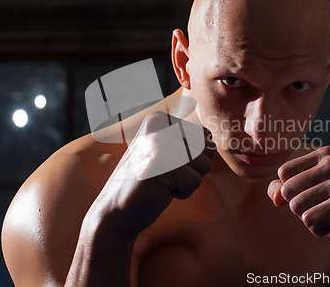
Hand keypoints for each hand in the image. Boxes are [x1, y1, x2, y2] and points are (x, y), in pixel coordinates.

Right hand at [90, 111, 215, 235]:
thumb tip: (212, 143)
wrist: (117, 210)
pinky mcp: (163, 166)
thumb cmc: (149, 181)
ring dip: (188, 181)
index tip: (166, 163)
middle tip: (165, 174)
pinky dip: (183, 192)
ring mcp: (159, 144)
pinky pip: (195, 181)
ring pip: (204, 164)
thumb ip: (192, 142)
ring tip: (163, 182)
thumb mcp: (169, 152)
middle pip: (206, 148)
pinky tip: (162, 191)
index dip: (192, 157)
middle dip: (193, 168)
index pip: (203, 135)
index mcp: (159, 118)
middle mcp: (159, 126)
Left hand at [267, 146, 329, 263]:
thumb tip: (275, 196)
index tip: (318, 195)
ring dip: (310, 219)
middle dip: (300, 207)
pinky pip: (308, 220)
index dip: (293, 191)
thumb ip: (282, 188)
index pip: (284, 172)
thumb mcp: (308, 192)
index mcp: (326, 153)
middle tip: (325, 209)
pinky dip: (318, 230)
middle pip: (287, 190)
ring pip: (295, 206)